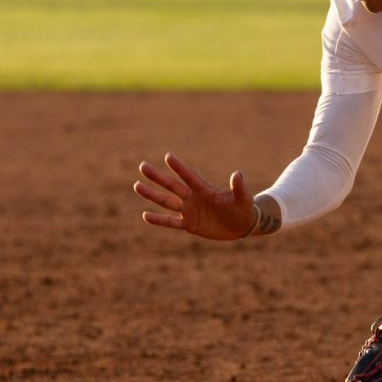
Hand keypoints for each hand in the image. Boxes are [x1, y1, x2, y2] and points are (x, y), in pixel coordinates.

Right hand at [134, 153, 255, 240]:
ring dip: (152, 195)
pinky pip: (171, 222)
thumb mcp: (243, 198)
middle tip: (142, 166)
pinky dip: (158, 220)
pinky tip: (145, 215)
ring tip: (137, 186)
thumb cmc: (244, 208)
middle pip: (172, 186)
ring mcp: (189, 210)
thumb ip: (238, 187)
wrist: (242, 225)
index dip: (179, 167)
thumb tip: (238, 174)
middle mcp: (194, 197)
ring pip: (167, 202)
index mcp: (205, 189)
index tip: (168, 156)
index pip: (189, 176)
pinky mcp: (189, 224)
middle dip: (157, 177)